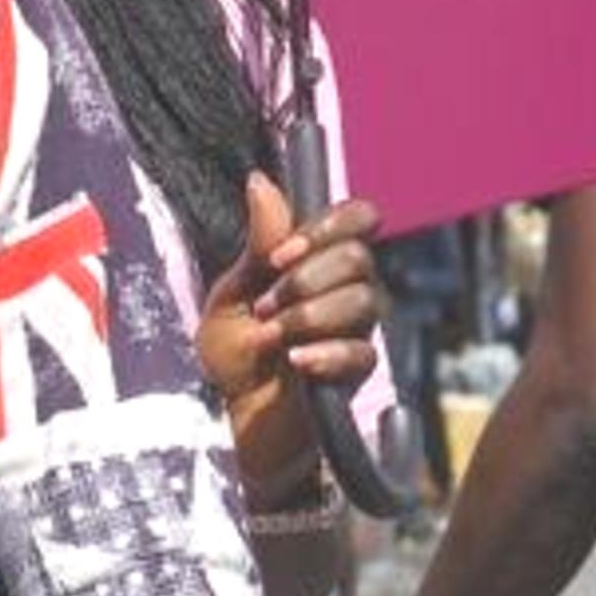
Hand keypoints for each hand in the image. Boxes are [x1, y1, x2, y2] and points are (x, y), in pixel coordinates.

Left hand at [201, 173, 386, 411]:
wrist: (240, 415)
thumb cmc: (235, 352)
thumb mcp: (232, 295)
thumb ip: (257, 247)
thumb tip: (260, 180)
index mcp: (316, 259)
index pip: (357, 217)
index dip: (326, 227)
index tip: (280, 256)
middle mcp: (345, 285)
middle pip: (358, 256)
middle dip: (306, 279)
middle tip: (266, 306)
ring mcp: (356, 326)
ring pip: (362, 299)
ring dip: (307, 317)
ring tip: (273, 337)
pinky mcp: (360, 367)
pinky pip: (362, 350)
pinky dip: (324, 354)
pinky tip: (297, 361)